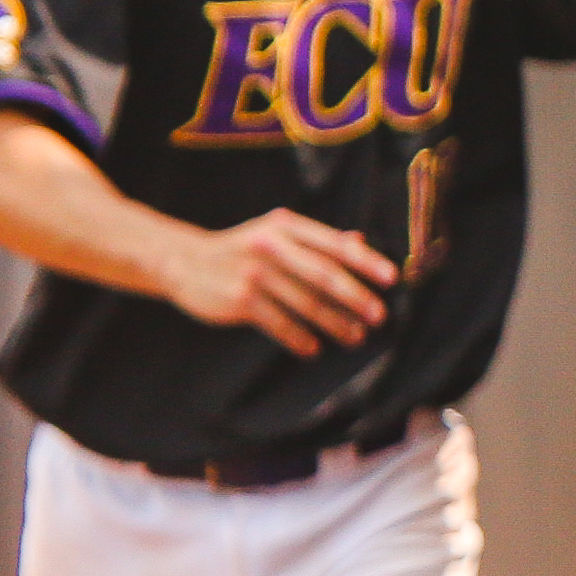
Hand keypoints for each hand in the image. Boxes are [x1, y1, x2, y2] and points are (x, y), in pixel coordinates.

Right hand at [165, 208, 397, 356]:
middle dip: (356, 298)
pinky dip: (299, 338)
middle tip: (379, 316)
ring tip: (354, 337)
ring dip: (334, 324)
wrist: (184, 261)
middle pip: (324, 275)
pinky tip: (314, 348)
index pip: (334, 244)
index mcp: (287, 226)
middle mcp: (272, 246)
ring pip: (304, 304)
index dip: (366, 262)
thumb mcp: (276, 233)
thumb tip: (360, 241)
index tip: (391, 278)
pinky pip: (279, 324)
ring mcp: (255, 273)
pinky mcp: (240, 300)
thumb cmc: (242, 247)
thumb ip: (317, 239)